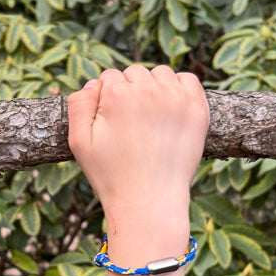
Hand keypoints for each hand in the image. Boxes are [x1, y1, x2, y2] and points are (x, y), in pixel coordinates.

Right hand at [66, 64, 207, 226]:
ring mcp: (176, 98)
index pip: (109, 78)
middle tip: (129, 126)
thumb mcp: (80, 143)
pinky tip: (170, 110)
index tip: (110, 124)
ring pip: (160, 74)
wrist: (149, 203)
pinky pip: (188, 80)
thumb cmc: (111, 176)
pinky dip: (179, 88)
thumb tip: (95, 84)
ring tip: (149, 119)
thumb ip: (78, 105)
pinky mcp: (197, 109)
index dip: (106, 99)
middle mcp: (149, 90)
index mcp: (118, 94)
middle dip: (129, 92)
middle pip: (134, 73)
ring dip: (153, 87)